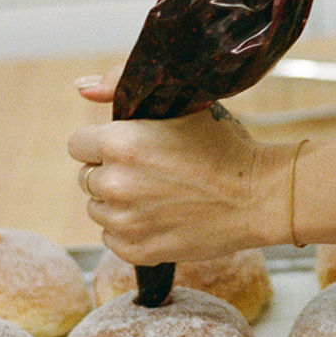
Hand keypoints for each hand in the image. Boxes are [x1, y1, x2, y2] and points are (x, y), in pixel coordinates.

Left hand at [68, 105, 292, 263]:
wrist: (258, 196)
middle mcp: (115, 183)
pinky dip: (131, 230)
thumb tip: (81, 86)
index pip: (78, 145)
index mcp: (120, 143)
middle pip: (87, 178)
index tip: (129, 148)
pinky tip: (161, 217)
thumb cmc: (223, 146)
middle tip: (151, 172)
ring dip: (119, 203)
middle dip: (111, 173)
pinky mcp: (136, 250)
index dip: (103, 144)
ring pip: (98, 209)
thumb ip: (121, 86)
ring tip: (158, 195)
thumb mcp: (180, 105)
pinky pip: (112, 238)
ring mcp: (125, 221)